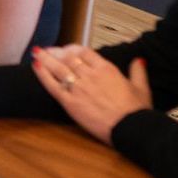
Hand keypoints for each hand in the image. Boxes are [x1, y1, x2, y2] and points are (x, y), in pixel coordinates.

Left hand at [30, 45, 151, 144]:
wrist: (130, 128)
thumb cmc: (136, 111)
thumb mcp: (141, 88)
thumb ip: (138, 71)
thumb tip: (138, 60)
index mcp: (106, 69)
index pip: (84, 52)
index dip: (73, 49)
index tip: (67, 50)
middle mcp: (90, 75)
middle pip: (68, 58)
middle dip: (56, 52)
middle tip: (47, 50)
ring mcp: (79, 88)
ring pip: (58, 68)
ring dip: (46, 58)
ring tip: (36, 51)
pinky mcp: (71, 103)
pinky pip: (53, 85)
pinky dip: (43, 75)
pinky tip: (35, 66)